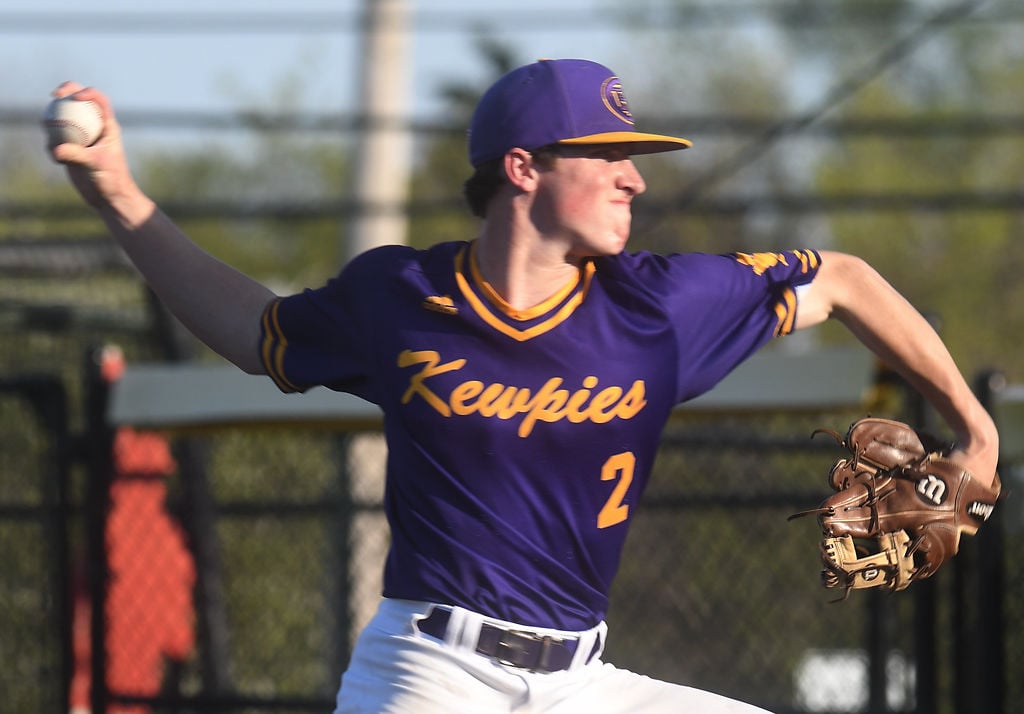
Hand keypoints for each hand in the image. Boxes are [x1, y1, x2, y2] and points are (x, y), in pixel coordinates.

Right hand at [46, 82, 144, 213]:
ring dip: (53, 120)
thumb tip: (55, 148)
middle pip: (79, 102)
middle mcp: (94, 128)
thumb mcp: (96, 165)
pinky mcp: (71, 149)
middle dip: (66, 92)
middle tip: (54, 95)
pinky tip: (58, 161)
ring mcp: (81, 137)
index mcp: (107, 126)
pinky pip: (55, 140)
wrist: (109, 197)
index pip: (100, 101)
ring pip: (63, 119)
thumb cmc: (112, 179)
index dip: (87, 92)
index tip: (74, 97)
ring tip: (49, 132)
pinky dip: (52, 146)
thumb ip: (76, 154)